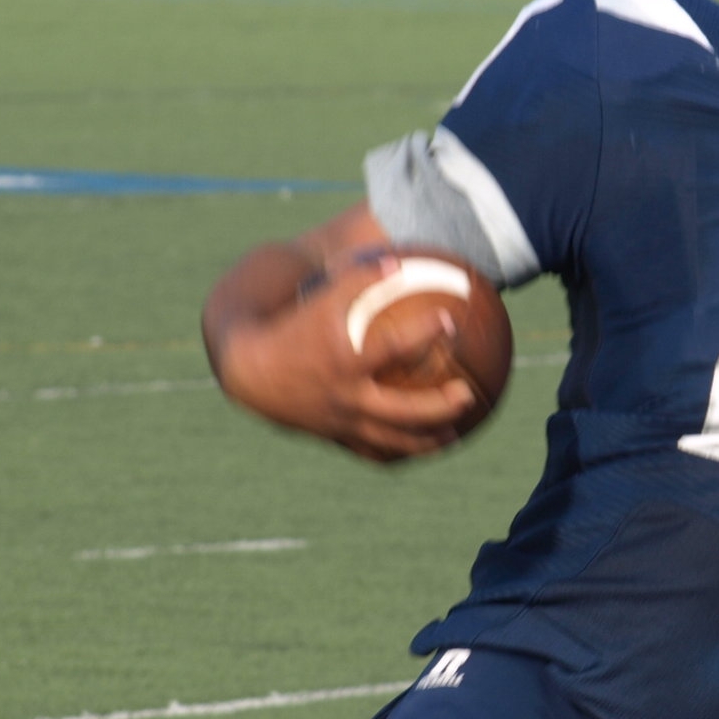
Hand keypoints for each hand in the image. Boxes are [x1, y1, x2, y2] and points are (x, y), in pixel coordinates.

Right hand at [213, 254, 478, 462]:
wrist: (249, 372)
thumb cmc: (291, 327)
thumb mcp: (320, 298)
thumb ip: (360, 279)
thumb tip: (401, 264)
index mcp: (344, 360)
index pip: (393, 345)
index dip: (424, 332)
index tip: (450, 320)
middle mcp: (346, 396)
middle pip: (404, 410)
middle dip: (440, 406)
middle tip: (468, 394)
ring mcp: (341, 423)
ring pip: (392, 440)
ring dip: (427, 441)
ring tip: (455, 437)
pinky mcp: (335, 438)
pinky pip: (372, 453)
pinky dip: (397, 454)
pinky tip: (419, 450)